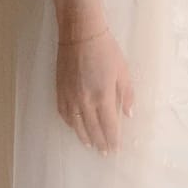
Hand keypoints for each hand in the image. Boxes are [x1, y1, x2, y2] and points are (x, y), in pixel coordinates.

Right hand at [55, 14, 133, 152]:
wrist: (80, 35)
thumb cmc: (106, 51)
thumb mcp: (123, 71)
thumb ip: (127, 95)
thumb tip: (128, 115)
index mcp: (103, 96)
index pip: (109, 126)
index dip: (113, 139)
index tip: (116, 149)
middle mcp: (85, 101)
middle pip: (93, 129)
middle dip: (100, 142)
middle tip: (105, 152)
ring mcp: (70, 98)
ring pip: (77, 125)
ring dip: (85, 137)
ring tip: (91, 145)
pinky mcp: (60, 92)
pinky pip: (65, 115)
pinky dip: (71, 124)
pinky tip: (76, 128)